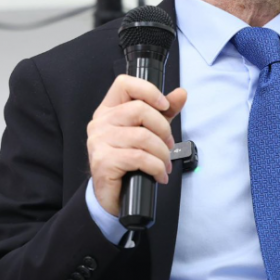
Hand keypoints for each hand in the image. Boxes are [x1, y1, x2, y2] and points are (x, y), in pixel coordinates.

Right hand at [86, 74, 187, 216]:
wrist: (112, 195)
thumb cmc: (128, 160)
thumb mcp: (149, 131)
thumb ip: (164, 112)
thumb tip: (181, 94)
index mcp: (109, 109)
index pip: (124, 84)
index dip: (148, 90)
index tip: (165, 106)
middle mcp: (100, 122)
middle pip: (139, 110)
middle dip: (163, 129)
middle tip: (168, 146)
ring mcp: (99, 141)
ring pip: (142, 136)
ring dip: (162, 153)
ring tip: (164, 163)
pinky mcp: (103, 161)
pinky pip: (139, 158)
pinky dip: (156, 167)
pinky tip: (159, 174)